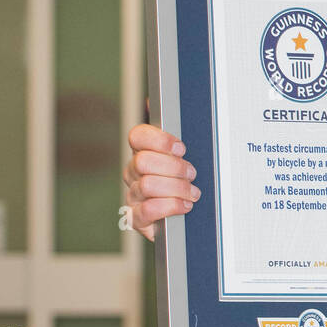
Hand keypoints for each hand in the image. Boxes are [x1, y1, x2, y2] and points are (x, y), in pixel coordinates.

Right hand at [123, 124, 199, 241]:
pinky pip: (148, 210)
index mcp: (144, 152)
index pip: (137, 136)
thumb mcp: (192, 157)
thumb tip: (172, 107)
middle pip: (143, 161)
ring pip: (148, 185)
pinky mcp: (137, 218)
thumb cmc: (189, 182)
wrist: (189, 219)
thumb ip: (185, 135)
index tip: (181, 148)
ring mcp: (133, 195)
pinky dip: (171, 206)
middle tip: (192, 173)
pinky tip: (185, 205)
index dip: (159, 140)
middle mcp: (133, 172)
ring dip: (177, 188)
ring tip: (193, 193)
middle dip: (174, 167)